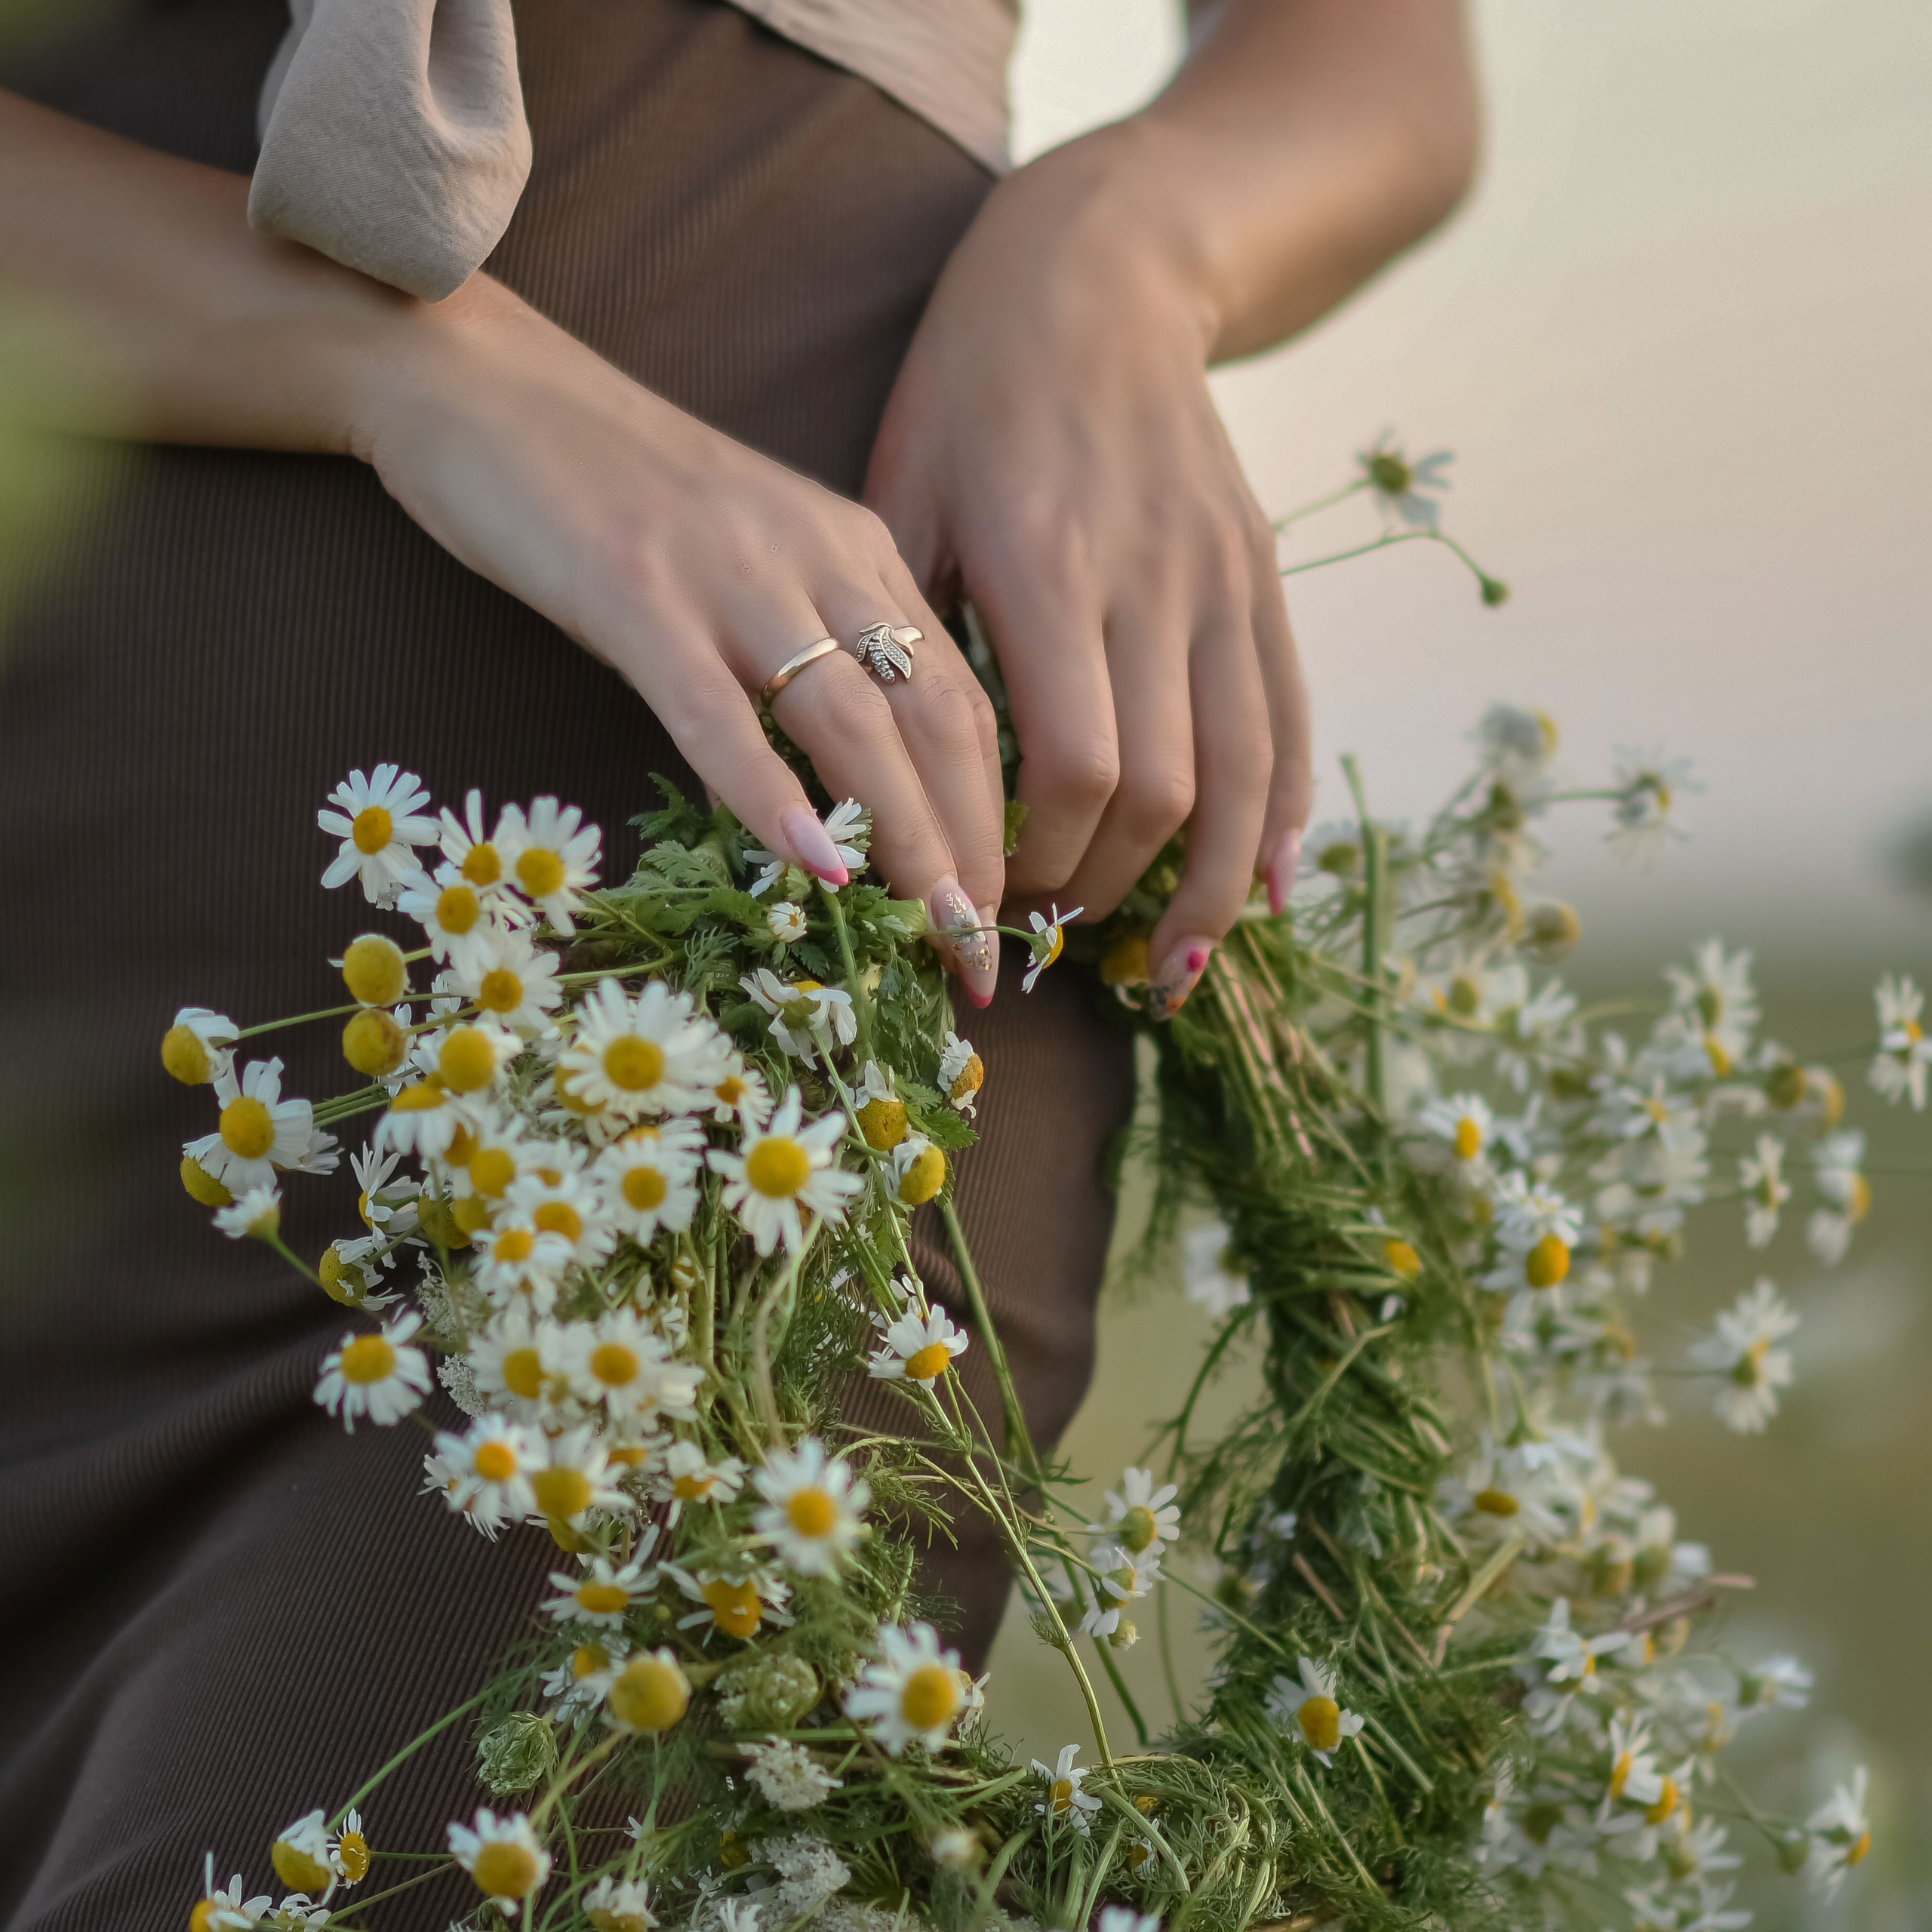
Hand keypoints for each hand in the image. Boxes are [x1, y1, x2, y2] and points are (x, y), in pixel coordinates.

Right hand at [345, 277, 1006, 998]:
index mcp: (857, 550)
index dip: (995, 817)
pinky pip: (715, 708)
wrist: (481, 379)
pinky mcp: (633, 591)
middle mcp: (816, 557)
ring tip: (930, 934)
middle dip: (972, 848)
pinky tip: (807, 863)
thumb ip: (816, 642)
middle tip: (980, 954)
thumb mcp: (753, 556)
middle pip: (933, 721)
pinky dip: (767, 791)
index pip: (962, 700)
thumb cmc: (616, 486)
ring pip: (848, 723)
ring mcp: (727, 575)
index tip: (998, 913)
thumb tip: (863, 780)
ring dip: (902, 839)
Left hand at [866, 124, 1311, 1016]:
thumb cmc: (972, 388)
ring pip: (1240, 774)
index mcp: (1046, 568)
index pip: (1069, 769)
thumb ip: (907, 634)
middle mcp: (1150, 583)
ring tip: (1172, 970)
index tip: (992, 894)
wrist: (1104, 271)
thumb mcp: (905, 492)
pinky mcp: (1262, 578)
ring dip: (1207, 889)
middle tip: (1055, 930)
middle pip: (1158, 792)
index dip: (1037, 859)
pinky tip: (1267, 886)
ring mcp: (1222, 582)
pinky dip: (1282, 815)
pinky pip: (1288, 719)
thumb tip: (892, 782)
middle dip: (1103, 886)